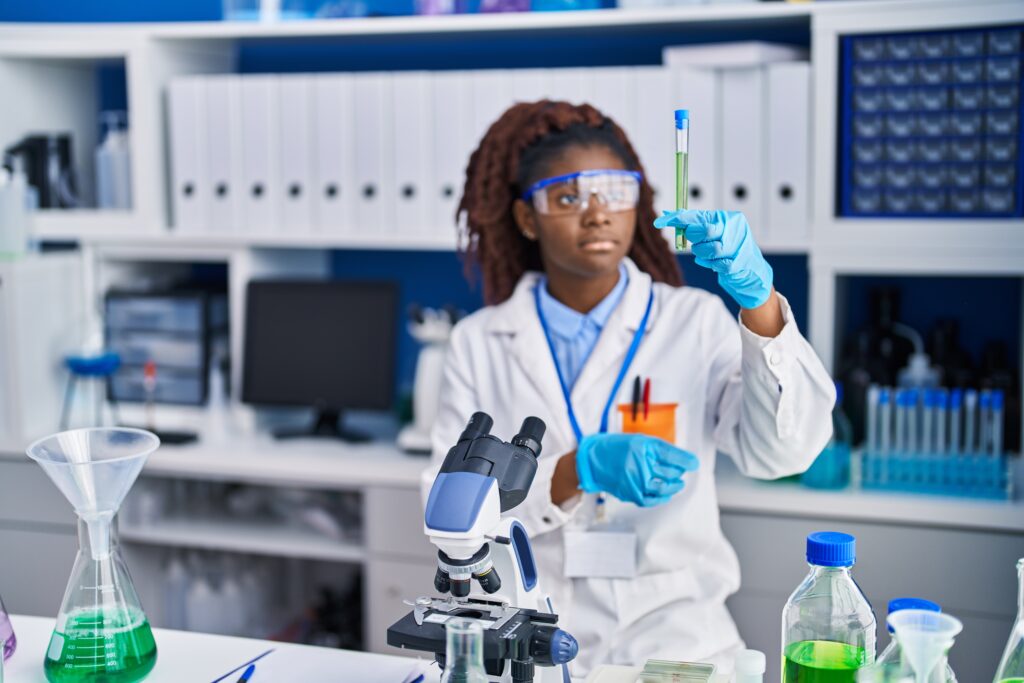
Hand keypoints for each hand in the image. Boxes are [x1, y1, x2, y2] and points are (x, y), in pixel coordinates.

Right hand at [576, 433, 698, 506]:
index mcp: (641, 448)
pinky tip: (667, 494)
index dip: (685, 460)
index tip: (695, 463)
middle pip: (668, 472)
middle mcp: (638, 465)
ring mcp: (633, 481)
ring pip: (662, 488)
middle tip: (684, 470)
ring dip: (674, 486)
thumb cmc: (617, 448)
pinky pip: (650, 500)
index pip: (669, 455)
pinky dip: (661, 498)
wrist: (593, 460)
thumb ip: (659, 449)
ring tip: (679, 483)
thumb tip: (683, 459)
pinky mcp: (629, 493)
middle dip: (679, 471)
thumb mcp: (639, 441)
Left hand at [654, 209, 772, 309]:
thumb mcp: (713, 233)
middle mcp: (736, 229)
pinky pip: (717, 265)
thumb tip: (667, 215)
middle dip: (695, 238)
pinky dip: (711, 265)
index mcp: (729, 218)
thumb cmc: (728, 249)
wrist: (750, 271)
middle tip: (696, 242)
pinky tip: (714, 263)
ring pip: (710, 249)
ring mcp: (739, 246)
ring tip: (707, 254)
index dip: (677, 218)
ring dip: (703, 254)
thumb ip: (693, 224)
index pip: (698, 215)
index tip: (659, 221)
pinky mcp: (739, 263)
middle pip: (705, 230)